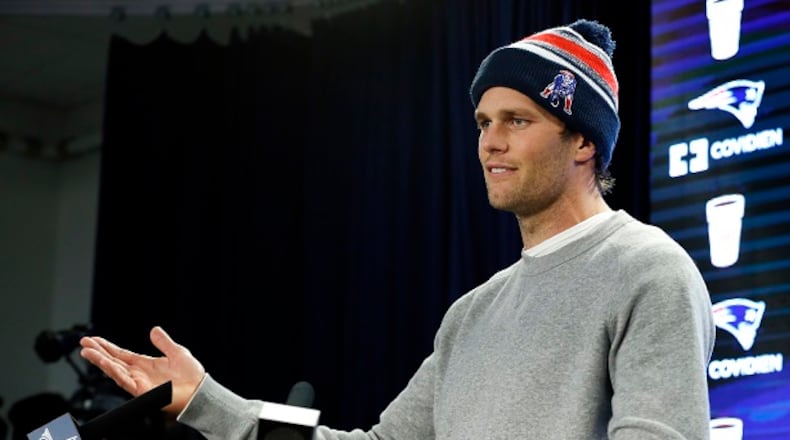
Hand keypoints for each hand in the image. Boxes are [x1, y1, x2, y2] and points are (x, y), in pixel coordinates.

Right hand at [79, 325, 205, 416]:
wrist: (199, 391)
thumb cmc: (191, 376)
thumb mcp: (177, 352)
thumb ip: (164, 342)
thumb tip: (154, 329)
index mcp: (144, 364)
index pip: (120, 354)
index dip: (107, 347)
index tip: (93, 340)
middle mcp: (138, 374)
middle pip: (113, 361)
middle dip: (97, 352)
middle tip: (83, 343)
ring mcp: (138, 383)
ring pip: (114, 371)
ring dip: (99, 361)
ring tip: (86, 351)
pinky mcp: (141, 391)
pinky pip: (124, 380)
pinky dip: (113, 371)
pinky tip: (104, 363)